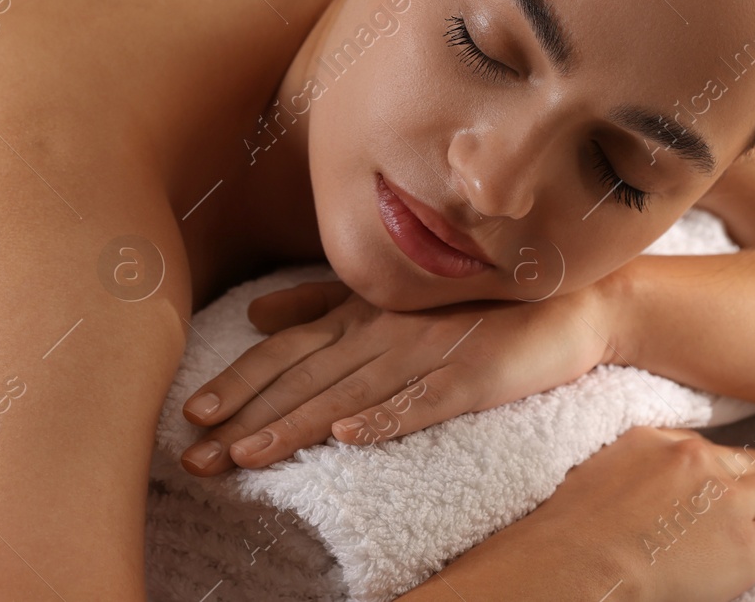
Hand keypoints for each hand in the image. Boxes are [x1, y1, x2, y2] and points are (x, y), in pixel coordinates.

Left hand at [179, 277, 621, 475]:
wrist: (562, 301)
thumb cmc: (469, 301)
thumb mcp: (388, 297)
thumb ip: (321, 302)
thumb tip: (254, 315)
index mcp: (360, 313)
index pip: (286, 350)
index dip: (239, 381)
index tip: (191, 415)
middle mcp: (382, 329)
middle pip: (304, 377)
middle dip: (247, 416)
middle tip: (196, 457)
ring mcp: (426, 352)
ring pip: (348, 392)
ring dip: (296, 424)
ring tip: (247, 454)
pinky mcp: (470, 375)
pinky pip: (421, 401)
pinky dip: (384, 417)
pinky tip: (347, 435)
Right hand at [408, 426, 754, 601]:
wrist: (587, 561)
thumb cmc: (579, 524)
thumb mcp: (606, 465)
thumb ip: (641, 458)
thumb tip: (653, 461)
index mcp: (665, 442)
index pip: (712, 446)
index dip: (733, 455)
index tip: (743, 458)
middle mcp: (703, 464)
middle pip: (752, 462)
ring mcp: (730, 504)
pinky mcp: (748, 545)